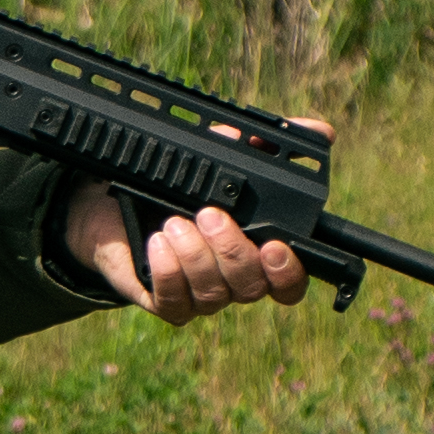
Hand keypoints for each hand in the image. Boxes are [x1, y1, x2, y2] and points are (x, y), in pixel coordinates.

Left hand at [65, 118, 328, 324]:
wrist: (114, 204)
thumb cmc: (179, 183)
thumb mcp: (220, 154)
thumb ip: (265, 144)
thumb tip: (319, 131)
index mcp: (258, 252)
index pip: (289, 281)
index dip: (288, 272)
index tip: (274, 246)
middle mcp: (234, 280)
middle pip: (251, 287)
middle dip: (232, 250)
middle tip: (208, 214)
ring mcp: (201, 296)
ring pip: (214, 294)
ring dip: (196, 256)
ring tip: (175, 221)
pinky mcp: (167, 302)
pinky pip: (175, 302)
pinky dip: (168, 272)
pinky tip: (158, 243)